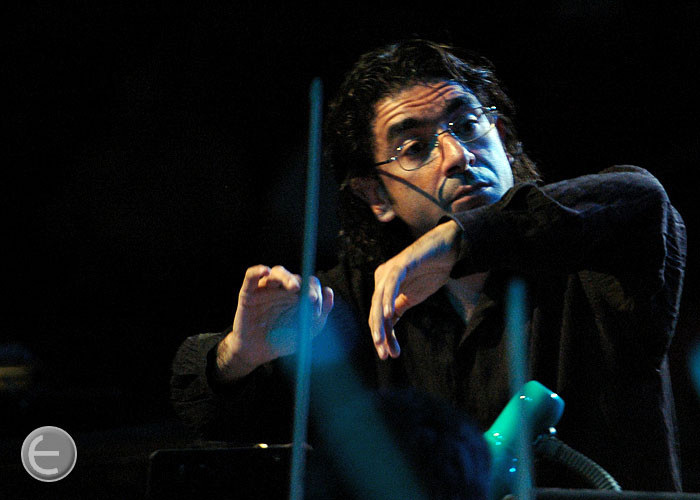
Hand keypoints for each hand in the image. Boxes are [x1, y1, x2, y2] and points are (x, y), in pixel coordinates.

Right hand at [216, 265, 333, 380]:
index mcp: (298, 295)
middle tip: (310, 298)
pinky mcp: (248, 293)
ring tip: (294, 287)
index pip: (309, 283)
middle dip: (305, 285)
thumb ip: (321, 312)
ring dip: (287, 277)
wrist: (257, 353)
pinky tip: (265, 271)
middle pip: (296, 276)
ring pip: (277, 272)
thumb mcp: (307, 330)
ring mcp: (266, 289)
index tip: (316, 306)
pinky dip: (257, 270)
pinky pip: (250, 276)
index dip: (315, 290)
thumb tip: (329, 291)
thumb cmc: (283, 341)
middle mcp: (283, 289)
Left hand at [369, 220, 460, 359]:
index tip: (390, 355)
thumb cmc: (430, 272)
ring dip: (379, 324)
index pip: (378, 317)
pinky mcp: (400, 265)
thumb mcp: (412, 297)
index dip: (383, 337)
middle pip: (375, 313)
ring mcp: (389, 271)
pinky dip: (387, 300)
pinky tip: (387, 314)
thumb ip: (398, 309)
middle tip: (384, 355)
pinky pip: (391, 285)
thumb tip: (387, 327)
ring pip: (379, 302)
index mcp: (383, 288)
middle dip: (379, 335)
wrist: (448, 251)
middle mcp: (382, 279)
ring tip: (381, 342)